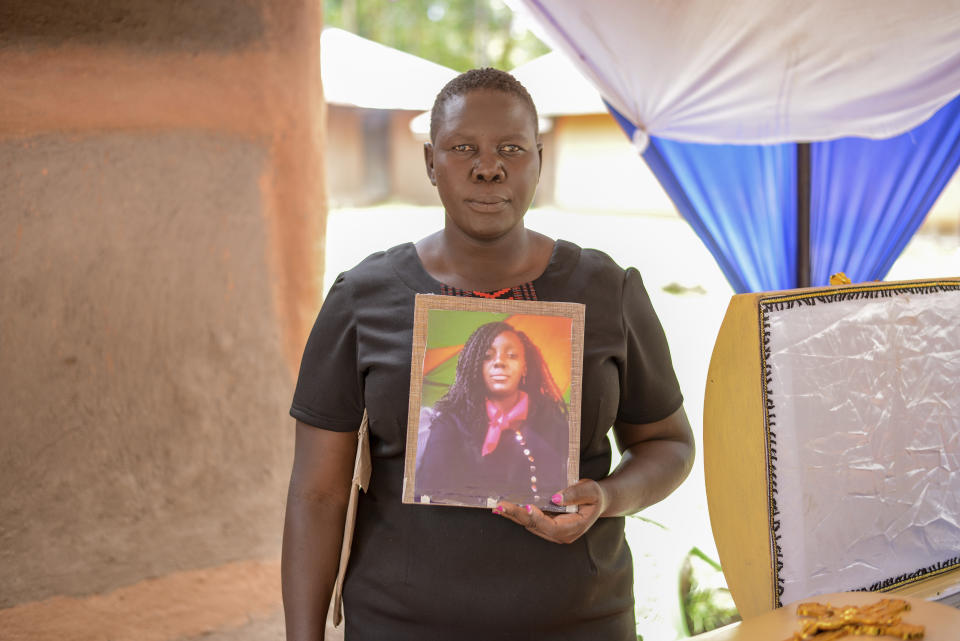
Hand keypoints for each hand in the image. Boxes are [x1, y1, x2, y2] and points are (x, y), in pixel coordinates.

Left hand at [492, 479, 608, 543]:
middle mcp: (561, 534)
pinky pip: (530, 521)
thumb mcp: (591, 491)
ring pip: (530, 525)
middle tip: (501, 506)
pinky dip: (517, 514)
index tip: (526, 507)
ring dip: (513, 516)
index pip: (552, 527)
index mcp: (573, 528)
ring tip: (498, 507)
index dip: (537, 518)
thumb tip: (556, 498)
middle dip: (517, 516)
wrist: (597, 502)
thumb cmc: (595, 496)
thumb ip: (576, 493)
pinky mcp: (547, 526)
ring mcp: (553, 532)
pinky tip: (505, 508)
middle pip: (536, 527)